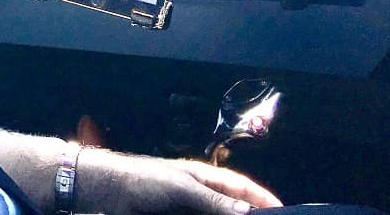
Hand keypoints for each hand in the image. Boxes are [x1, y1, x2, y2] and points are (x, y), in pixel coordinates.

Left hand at [74, 146, 281, 213]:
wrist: (106, 193)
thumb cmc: (144, 180)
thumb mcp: (182, 189)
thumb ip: (215, 202)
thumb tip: (249, 213)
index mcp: (205, 179)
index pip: (241, 190)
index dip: (263, 201)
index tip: (283, 212)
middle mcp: (200, 198)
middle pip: (231, 212)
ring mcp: (187, 213)